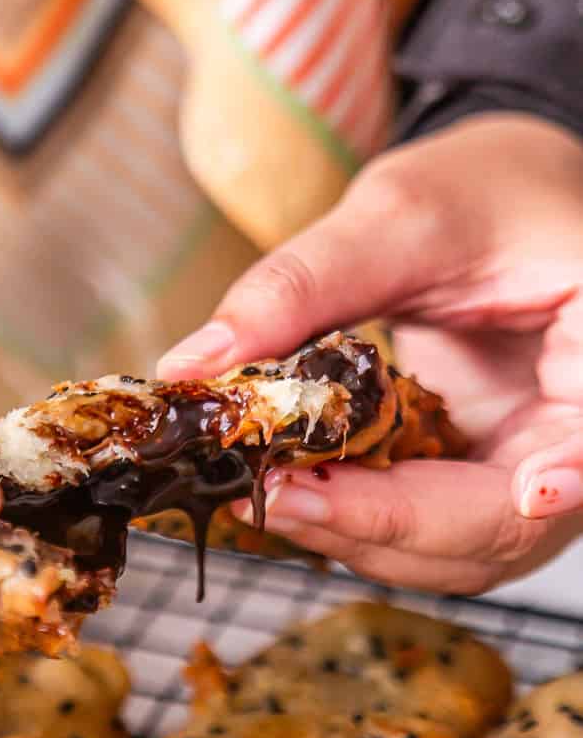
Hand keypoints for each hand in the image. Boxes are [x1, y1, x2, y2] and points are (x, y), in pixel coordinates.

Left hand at [159, 114, 582, 593]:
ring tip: (270, 494)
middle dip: (390, 521)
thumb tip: (192, 364)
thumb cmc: (483, 191)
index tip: (529, 493)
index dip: (571, 474)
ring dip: (364, 535)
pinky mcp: (488, 481)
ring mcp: (537, 468)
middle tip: (277, 497)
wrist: (501, 211)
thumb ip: (302, 286)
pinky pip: (433, 530)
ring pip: (466, 546)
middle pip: (512, 519)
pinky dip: (363, 520)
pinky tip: (296, 490)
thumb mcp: (401, 214)